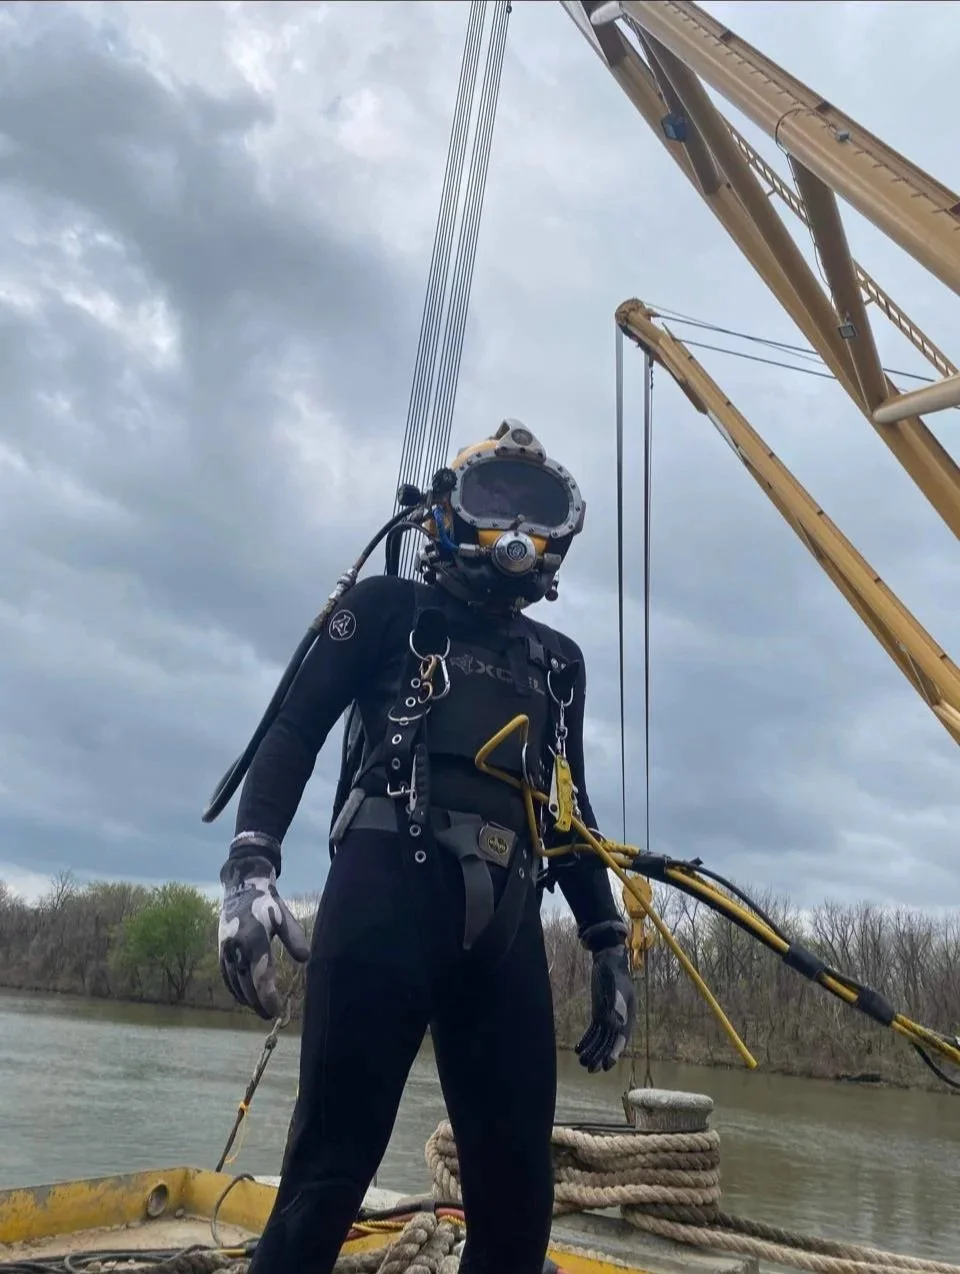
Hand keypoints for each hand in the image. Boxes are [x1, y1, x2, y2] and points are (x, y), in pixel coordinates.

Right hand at [218, 853, 309, 1019]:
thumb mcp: (283, 917)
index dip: (268, 997)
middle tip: (271, 1015)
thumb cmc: (267, 904)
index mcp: (254, 940)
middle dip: (259, 1003)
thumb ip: (294, 937)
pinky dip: (235, 989)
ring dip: (247, 999)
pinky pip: (226, 976)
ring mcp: (226, 951)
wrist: (241, 888)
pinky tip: (244, 997)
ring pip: (236, 983)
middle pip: (247, 985)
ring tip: (260, 1009)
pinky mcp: (221, 951)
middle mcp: (237, 949)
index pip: (261, 976)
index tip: (277, 1009)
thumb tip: (305, 959)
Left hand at [575, 930, 635, 1072]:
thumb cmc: (614, 971)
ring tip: (583, 1062)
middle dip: (600, 1056)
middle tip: (590, 1069)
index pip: (621, 1039)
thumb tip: (615, 1022)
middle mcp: (619, 1019)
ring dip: (592, 1051)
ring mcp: (608, 1017)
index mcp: (627, 1016)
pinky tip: (579, 1049)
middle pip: (609, 1042)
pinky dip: (587, 1040)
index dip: (614, 1053)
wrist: (608, 959)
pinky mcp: (599, 1013)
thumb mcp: (616, 986)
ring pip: (600, 1039)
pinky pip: (594, 1031)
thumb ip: (617, 1003)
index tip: (607, 1064)